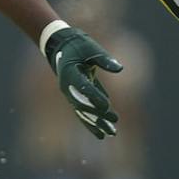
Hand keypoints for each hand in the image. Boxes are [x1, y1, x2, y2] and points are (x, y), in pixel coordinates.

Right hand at [43, 23, 122, 138]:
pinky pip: (83, 112)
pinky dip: (92, 121)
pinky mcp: (76, 96)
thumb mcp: (90, 48)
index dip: (94, 97)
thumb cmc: (77, 45)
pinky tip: (103, 131)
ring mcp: (71, 93)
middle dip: (98, 115)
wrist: (60, 46)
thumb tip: (119, 68)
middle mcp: (68, 87)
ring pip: (83, 112)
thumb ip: (104, 58)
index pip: (83, 88)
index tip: (107, 106)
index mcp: (70, 73)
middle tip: (114, 121)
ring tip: (111, 133)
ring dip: (96, 123)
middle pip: (83, 105)